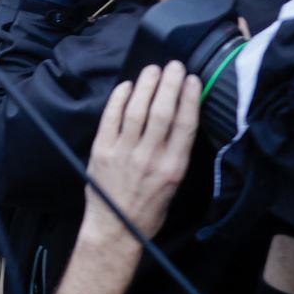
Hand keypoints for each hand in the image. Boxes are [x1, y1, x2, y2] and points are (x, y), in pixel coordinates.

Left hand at [80, 62, 199, 239]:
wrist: (116, 228)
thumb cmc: (149, 207)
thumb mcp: (175, 183)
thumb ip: (177, 152)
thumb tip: (181, 117)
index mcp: (173, 167)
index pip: (185, 125)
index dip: (189, 98)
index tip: (191, 79)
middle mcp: (150, 158)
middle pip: (161, 111)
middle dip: (168, 84)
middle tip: (173, 65)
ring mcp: (124, 152)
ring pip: (137, 110)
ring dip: (145, 85)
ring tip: (152, 70)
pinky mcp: (102, 150)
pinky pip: (111, 117)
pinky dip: (119, 99)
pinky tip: (127, 86)